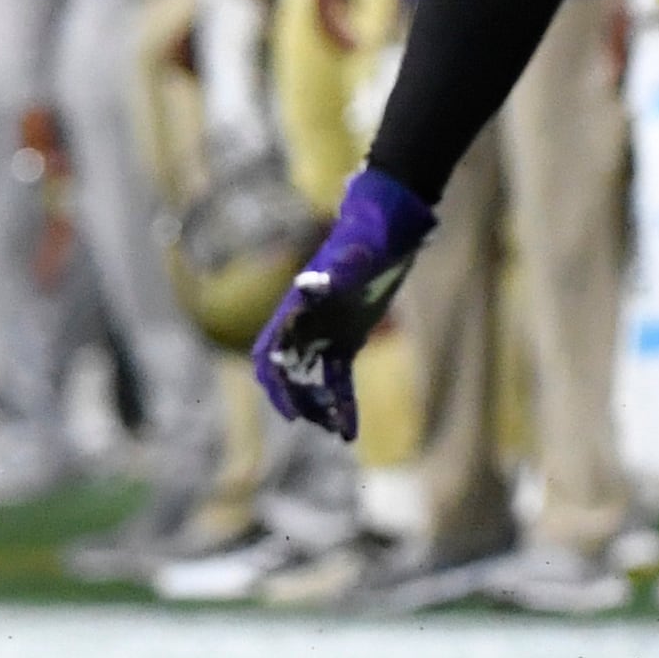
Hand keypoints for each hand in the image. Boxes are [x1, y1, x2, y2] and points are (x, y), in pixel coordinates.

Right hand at [248, 167, 436, 438]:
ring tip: (338, 430)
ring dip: (319, 406)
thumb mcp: (353, 255)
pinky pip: (337, 379)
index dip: (276, 383)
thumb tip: (308, 283)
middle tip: (317, 422)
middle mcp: (304, 323)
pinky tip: (348, 430)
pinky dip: (341, 403)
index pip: (271, 353)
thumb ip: (332, 271)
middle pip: (287, 372)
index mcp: (297, 308)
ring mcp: (325, 332)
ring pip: (312, 380)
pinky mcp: (347, 338)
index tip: (290, 411)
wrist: (387, 227)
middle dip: (297, 400)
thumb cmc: (368, 238)